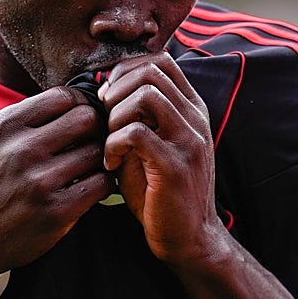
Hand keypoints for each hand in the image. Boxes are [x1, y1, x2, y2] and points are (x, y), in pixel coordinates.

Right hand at [0, 86, 113, 276]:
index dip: (80, 104)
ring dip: (98, 158)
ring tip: (88, 167)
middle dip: (94, 128)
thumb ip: (22, 119)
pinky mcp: (56, 212)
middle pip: (86, 118)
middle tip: (90, 141)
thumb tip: (69, 101)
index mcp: (5, 126)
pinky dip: (103, 183)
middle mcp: (22, 150)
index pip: (63, 96)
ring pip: (97, 151)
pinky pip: (101, 183)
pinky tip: (91, 186)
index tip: (80, 117)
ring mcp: (40, 182)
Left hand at [100, 54, 221, 266]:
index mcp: (191, 108)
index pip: (161, 61)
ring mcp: (188, 139)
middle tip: (104, 117)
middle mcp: (194, 118)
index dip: (126, 70)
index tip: (109, 97)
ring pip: (145, 94)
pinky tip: (111, 163)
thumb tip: (103, 88)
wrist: (189, 238)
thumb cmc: (160, 191)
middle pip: (151, 70)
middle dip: (116, 88)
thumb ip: (135, 115)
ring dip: (115, 114)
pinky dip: (113, 144)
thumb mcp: (149, 144)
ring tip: (109, 141)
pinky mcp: (175, 165)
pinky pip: (136, 132)